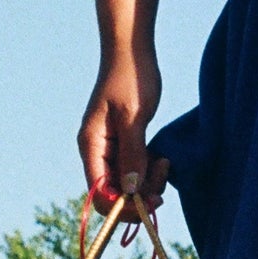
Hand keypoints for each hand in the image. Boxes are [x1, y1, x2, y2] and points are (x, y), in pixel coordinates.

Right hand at [79, 47, 166, 211]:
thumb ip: (132, 155)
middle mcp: (97, 152)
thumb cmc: (131, 78)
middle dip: (140, 194)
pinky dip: (150, 171)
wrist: (133, 51)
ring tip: (166, 162)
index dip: (123, 206)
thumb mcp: (133, 117)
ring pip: (128, 183)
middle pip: (115, 193)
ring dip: (148, 182)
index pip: (100, 194)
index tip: (150, 203)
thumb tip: (132, 192)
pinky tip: (163, 158)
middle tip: (164, 176)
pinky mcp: (126, 144)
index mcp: (91, 147)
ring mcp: (111, 149)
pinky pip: (136, 170)